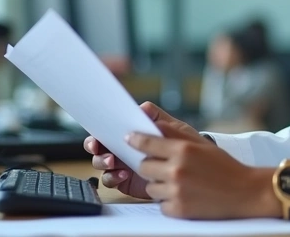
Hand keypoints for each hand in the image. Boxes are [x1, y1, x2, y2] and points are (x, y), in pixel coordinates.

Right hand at [83, 102, 208, 197]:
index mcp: (130, 134)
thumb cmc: (183, 144)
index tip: (97, 136)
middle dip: (94, 148)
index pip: (107, 130)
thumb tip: (142, 108)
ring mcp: (122, 165)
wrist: (194, 168)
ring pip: (101, 164)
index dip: (97, 132)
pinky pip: (111, 180)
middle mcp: (122, 148)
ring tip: (113, 161)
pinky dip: (113, 177)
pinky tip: (123, 174)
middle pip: (98, 148)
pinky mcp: (125, 181)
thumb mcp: (173, 128)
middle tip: (99, 148)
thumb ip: (157, 117)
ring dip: (102, 162)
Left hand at [127, 127, 278, 218]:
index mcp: (183, 150)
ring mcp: (177, 191)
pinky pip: (160, 205)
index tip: (129, 139)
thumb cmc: (224, 166)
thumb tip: (150, 120)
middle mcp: (177, 170)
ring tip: (180, 183)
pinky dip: (169, 201)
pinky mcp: (179, 209)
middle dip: (152, 166)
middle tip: (166, 166)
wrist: (245, 192)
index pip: (147, 143)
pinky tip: (185, 195)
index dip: (136, 140)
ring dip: (160, 185)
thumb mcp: (201, 143)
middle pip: (143, 166)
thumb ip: (175, 132)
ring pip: (150, 187)